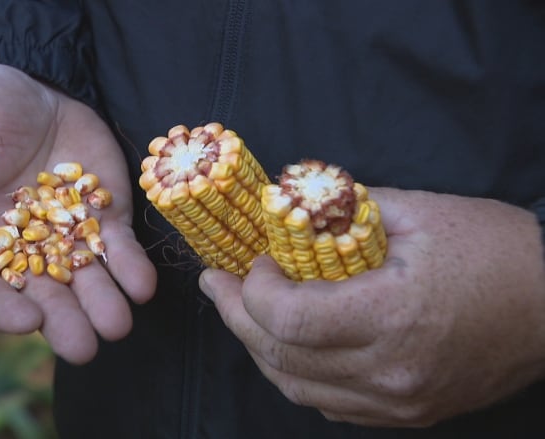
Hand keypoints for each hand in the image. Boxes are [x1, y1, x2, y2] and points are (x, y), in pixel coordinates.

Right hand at [0, 63, 155, 363]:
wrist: (28, 93)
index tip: (25, 320)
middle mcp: (22, 246)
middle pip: (40, 295)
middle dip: (63, 323)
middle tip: (83, 347)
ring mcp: (67, 234)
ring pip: (85, 280)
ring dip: (103, 305)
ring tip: (119, 323)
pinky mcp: (103, 215)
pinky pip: (118, 247)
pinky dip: (131, 267)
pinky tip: (143, 285)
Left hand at [199, 188, 544, 425]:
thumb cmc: (495, 250)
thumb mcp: (420, 212)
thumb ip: (343, 211)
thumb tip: (289, 209)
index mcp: (392, 315)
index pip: (289, 319)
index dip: (254, 291)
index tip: (252, 262)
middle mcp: (390, 372)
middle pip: (281, 357)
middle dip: (237, 318)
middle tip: (219, 286)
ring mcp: (398, 402)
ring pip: (297, 387)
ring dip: (261, 348)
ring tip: (243, 313)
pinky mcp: (407, 414)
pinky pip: (329, 403)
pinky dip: (297, 374)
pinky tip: (289, 345)